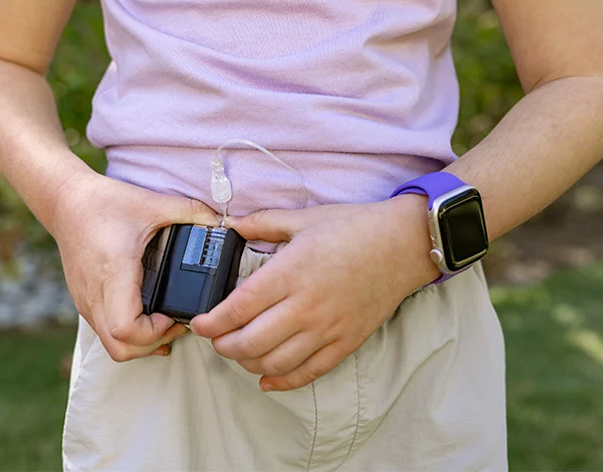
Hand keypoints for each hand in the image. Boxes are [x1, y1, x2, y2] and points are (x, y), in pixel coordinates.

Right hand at [44, 171, 219, 361]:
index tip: (172, 315)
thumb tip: (224, 223)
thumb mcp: (152, 203)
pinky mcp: (83, 301)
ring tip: (161, 321)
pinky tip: (145, 318)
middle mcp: (96, 293)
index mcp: (114, 272)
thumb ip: (191, 212)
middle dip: (152, 345)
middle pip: (120, 349)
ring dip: (139, 343)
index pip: (127, 328)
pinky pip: (104, 333)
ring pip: (111, 346)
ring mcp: (86, 301)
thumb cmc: (103, 202)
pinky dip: (127, 335)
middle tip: (172, 322)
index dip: (155, 332)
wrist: (64, 202)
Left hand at [190, 196, 440, 390]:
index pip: (238, 309)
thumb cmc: (354, 228)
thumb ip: (261, 224)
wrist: (404, 245)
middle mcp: (305, 306)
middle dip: (224, 347)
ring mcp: (327, 328)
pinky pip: (309, 372)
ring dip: (248, 364)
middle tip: (216, 339)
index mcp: (290, 273)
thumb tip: (229, 224)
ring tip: (239, 353)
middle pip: (250, 343)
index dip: (211, 323)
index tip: (198, 324)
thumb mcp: (303, 219)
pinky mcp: (345, 342)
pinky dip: (283, 382)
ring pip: (275, 363)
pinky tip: (267, 380)